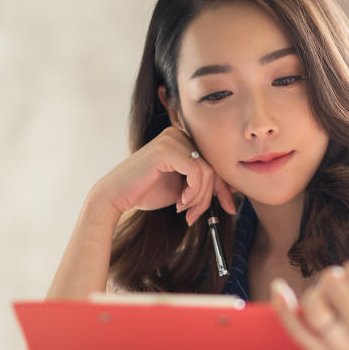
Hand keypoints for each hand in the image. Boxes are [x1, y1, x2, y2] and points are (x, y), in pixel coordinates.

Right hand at [93, 126, 236, 224]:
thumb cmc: (145, 192)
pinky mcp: (166, 149)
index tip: (230, 208)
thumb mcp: (182, 188)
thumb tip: (233, 190)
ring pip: (206, 171)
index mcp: (182, 139)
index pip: (212, 162)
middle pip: (212, 166)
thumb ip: (202, 184)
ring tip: (185, 210)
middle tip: (194, 215)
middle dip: (209, 196)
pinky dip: (193, 191)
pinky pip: (196, 172)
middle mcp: (177, 133)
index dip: (223, 187)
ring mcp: (172, 139)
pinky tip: (180, 202)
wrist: (115, 197)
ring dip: (199, 197)